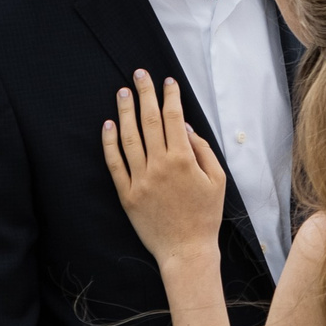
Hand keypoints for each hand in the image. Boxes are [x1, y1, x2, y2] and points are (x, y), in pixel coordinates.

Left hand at [102, 70, 225, 265]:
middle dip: (145, 94)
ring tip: (123, 93)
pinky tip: (108, 125)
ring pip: (129, 138)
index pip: (174, 118)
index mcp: (184, 160)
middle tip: (139, 74)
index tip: (168, 81)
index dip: (170, 96)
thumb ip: (203, 150)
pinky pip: (115, 164)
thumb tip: (184, 127)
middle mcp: (160, 166)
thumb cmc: (206, 215)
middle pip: (149, 121)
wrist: (186, 250)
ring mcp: (141, 180)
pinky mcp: (127, 194)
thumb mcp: (217, 180)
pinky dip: (110, 143)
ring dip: (125, 112)